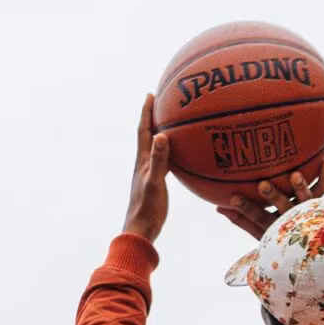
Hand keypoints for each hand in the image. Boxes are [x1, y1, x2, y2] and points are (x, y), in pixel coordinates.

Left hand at [123, 94, 169, 242]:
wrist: (141, 230)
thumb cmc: (146, 209)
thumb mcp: (154, 182)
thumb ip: (158, 160)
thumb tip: (161, 135)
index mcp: (141, 161)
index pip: (143, 131)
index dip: (146, 113)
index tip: (150, 94)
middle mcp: (144, 164)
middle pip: (148, 135)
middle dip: (153, 117)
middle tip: (161, 100)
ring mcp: (149, 174)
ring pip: (156, 147)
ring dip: (162, 133)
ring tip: (172, 121)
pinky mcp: (156, 183)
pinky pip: (166, 161)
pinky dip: (172, 151)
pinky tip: (182, 153)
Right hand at [215, 163, 323, 239]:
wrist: (310, 248)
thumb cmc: (278, 237)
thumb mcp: (258, 232)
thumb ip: (240, 220)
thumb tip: (217, 207)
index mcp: (274, 227)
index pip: (257, 218)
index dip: (245, 208)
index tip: (233, 197)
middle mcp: (292, 220)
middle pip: (283, 208)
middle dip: (273, 196)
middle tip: (263, 184)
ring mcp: (308, 212)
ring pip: (306, 200)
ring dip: (300, 187)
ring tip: (295, 174)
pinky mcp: (320, 204)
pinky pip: (323, 191)